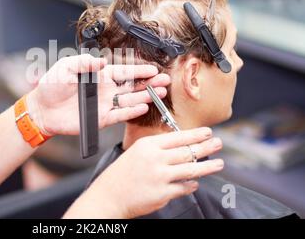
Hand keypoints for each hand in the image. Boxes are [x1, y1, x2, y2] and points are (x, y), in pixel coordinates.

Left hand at [26, 54, 169, 135]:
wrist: (42, 109)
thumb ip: (84, 63)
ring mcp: (104, 104)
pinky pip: (119, 115)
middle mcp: (105, 90)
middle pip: (132, 85)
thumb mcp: (65, 67)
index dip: (139, 70)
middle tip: (164, 81)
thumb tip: (100, 61)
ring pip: (129, 100)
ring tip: (159, 93)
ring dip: (145, 96)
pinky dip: (131, 111)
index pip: (124, 71)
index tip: (153, 69)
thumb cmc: (51, 86)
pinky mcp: (100, 119)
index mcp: (98, 75)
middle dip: (149, 83)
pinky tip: (143, 107)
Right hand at [64, 128, 223, 218]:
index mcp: (147, 145)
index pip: (177, 137)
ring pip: (191, 169)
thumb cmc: (121, 174)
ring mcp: (160, 176)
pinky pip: (184, 187)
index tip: (207, 132)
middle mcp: (155, 159)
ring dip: (207, 166)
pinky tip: (195, 183)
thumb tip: (181, 148)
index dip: (195, 134)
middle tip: (218, 143)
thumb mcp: (136, 152)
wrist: (109, 196)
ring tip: (218, 164)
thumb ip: (157, 149)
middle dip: (206, 147)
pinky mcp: (163, 193)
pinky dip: (191, 185)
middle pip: (187, 151)